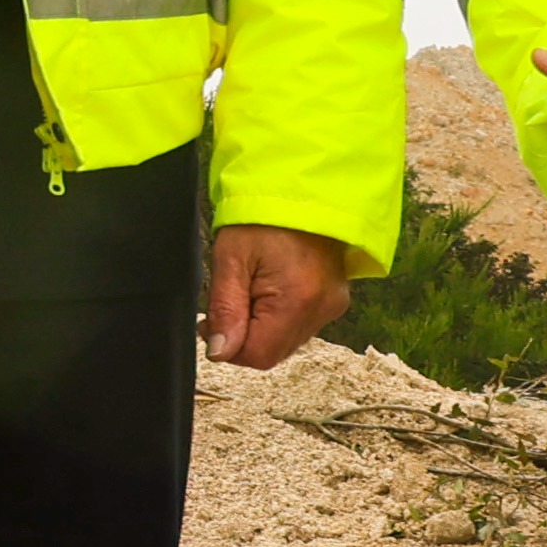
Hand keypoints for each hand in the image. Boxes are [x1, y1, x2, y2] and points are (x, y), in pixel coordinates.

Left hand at [202, 222, 354, 371]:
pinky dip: (278, 317)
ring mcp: (332, 307)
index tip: (211, 323)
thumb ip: (224, 309)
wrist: (302, 190)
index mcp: (298, 301)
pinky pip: (299, 326)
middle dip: (243, 335)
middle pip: (273, 352)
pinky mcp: (334, 301)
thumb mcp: (231, 258)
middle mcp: (322, 310)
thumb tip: (220, 352)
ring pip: (285, 341)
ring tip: (252, 287)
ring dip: (261, 327)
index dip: (229, 348)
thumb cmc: (264, 217)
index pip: (258, 356)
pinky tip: (269, 289)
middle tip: (230, 299)